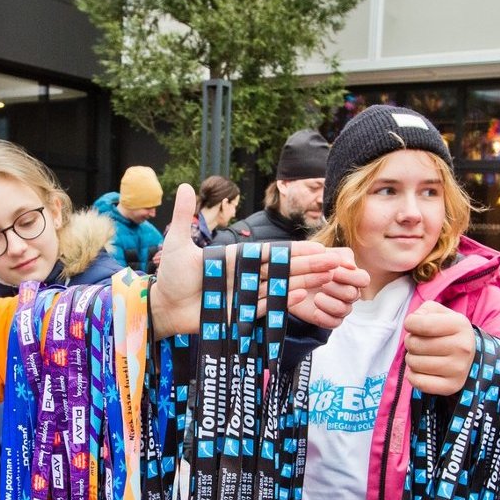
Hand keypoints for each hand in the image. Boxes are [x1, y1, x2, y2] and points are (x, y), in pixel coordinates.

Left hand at [148, 184, 365, 337]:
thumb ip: (184, 217)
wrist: (162, 306)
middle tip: (337, 262)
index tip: (318, 248)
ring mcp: (244, 295)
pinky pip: (266, 306)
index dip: (295, 251)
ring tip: (329, 277)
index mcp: (236, 258)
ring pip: (280, 287)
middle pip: (283, 270)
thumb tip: (186, 185)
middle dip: (310, 265)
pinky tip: (304, 293)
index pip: (272, 253)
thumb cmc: (170, 276)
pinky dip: (283, 300)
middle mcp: (244, 276)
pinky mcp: (239, 313)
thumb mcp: (177, 244)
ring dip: (305, 281)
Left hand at [401, 302, 475, 394]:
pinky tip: (423, 370)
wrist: (470, 356)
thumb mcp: (441, 313)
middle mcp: (462, 347)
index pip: (420, 324)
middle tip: (421, 343)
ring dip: (412, 359)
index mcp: (460, 324)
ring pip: (413, 363)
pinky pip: (417, 381)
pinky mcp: (452, 386)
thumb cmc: (448, 331)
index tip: (414, 325)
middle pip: (414, 344)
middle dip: (411, 342)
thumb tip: (413, 322)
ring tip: (424, 355)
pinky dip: (414, 376)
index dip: (410, 324)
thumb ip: (424, 310)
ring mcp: (458, 369)